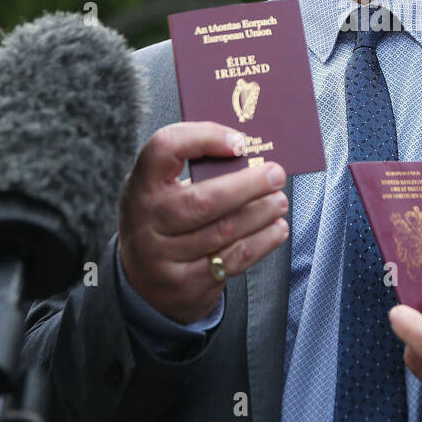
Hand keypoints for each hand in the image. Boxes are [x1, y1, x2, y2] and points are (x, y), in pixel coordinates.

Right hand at [118, 121, 288, 323]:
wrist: (142, 281)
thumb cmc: (164, 221)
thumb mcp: (163, 191)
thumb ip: (197, 170)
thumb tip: (250, 153)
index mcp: (142, 184)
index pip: (164, 147)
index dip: (204, 137)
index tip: (239, 142)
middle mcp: (146, 220)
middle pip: (202, 199)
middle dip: (247, 185)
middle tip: (275, 175)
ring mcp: (162, 256)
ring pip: (223, 231)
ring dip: (260, 213)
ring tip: (279, 202)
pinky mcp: (184, 283)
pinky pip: (232, 260)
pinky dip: (262, 241)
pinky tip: (276, 229)